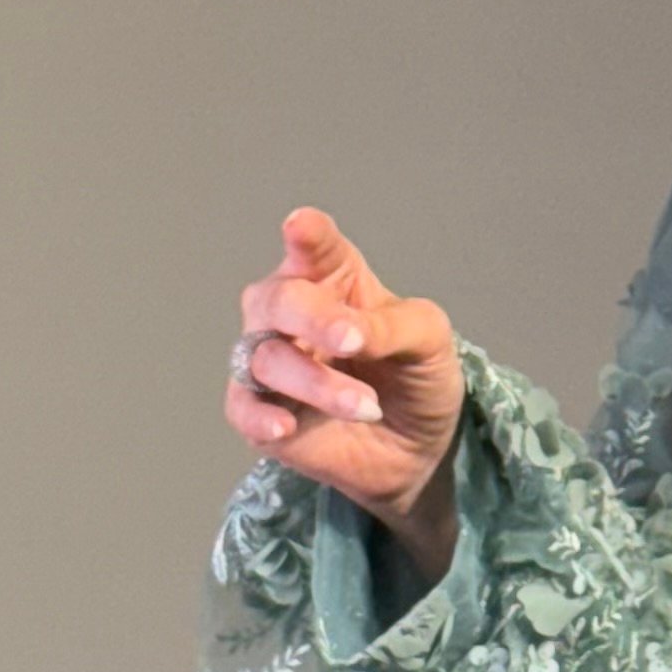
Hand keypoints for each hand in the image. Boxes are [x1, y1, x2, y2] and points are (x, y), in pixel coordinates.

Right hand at [224, 207, 466, 574]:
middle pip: (278, 299)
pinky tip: (286, 425)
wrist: (417, 446)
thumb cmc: (416, 374)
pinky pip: (244, 407)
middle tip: (350, 341)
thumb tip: (350, 333)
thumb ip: (389, 327)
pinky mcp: (258, 410)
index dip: (307, 236)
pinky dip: (262, 416)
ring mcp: (270, 359)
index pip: (315, 247)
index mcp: (333, 276)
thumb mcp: (426, 340)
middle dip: (312, 318)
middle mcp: (290, 310)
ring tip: (368, 406)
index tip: (301, 225)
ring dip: (316, 383)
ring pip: (266, 358)